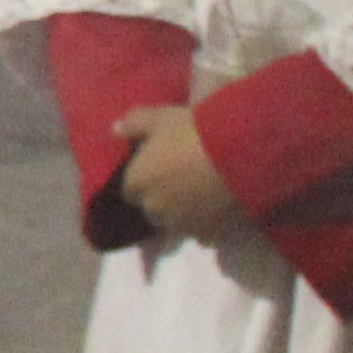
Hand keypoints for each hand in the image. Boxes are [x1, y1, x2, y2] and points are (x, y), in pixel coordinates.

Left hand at [114, 104, 237, 238]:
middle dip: (160, 200)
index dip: (142, 181)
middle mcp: (154, 208)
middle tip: (179, 182)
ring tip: (197, 196)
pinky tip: (215, 211)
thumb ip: (133, 124)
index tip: (156, 170)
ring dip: (181, 214)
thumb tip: (115, 130)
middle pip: (151, 210)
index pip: (130, 191)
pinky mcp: (208, 231)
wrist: (237, 154)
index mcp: (136, 183)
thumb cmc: (192, 133)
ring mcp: (180, 223)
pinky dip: (205, 226)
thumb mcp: (160, 119)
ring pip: (174, 223)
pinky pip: (201, 233)